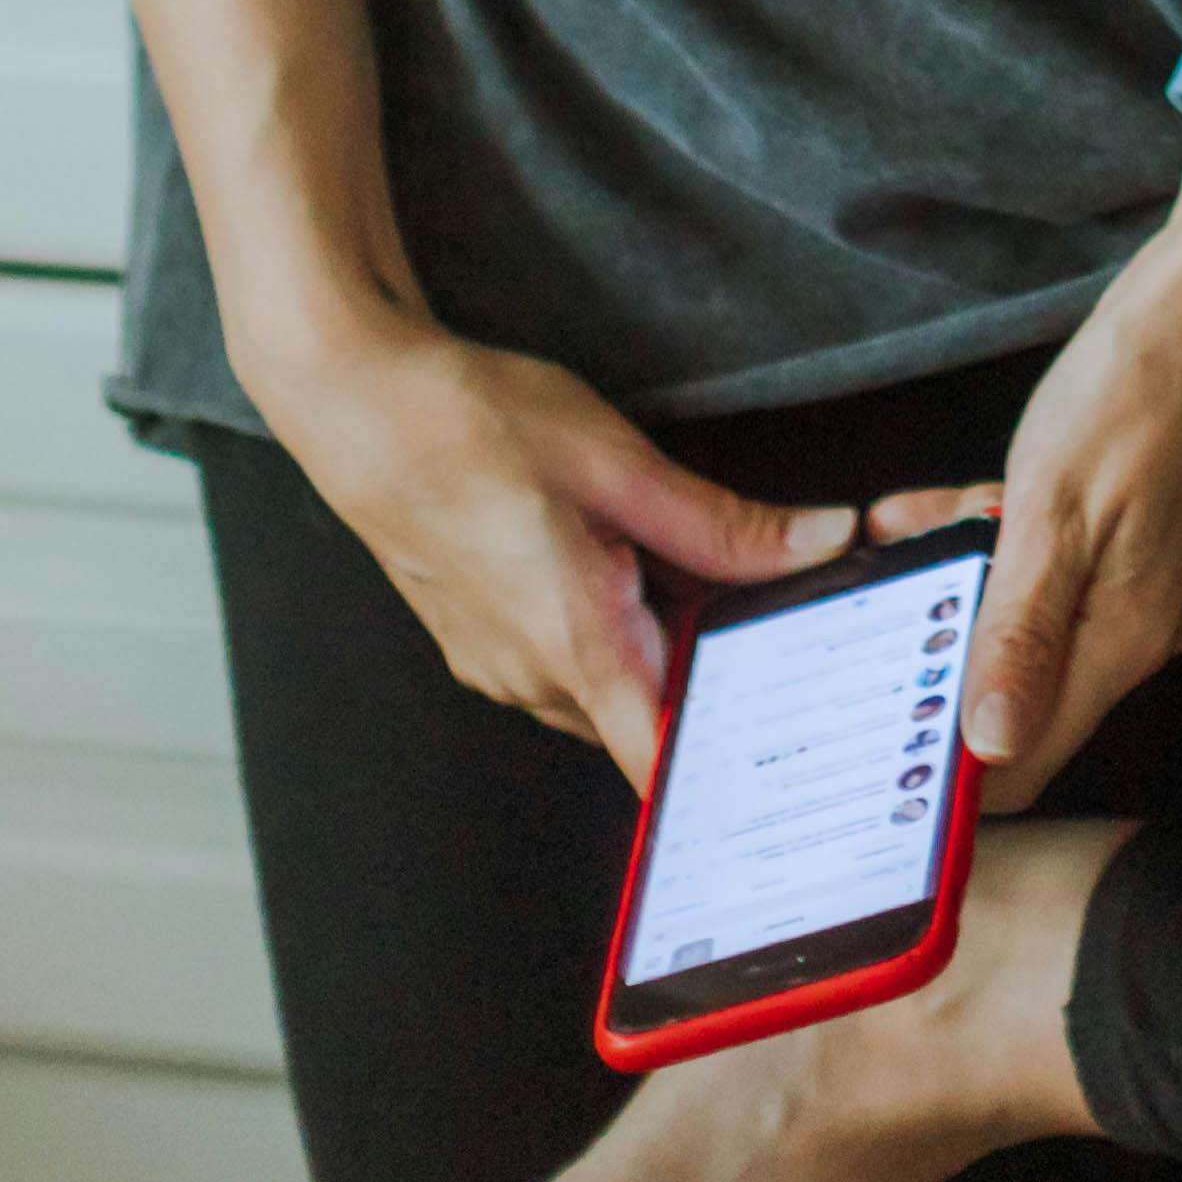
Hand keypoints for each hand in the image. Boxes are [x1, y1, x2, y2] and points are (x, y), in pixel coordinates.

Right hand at [248, 294, 856, 780]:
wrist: (360, 409)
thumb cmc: (474, 425)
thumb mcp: (617, 463)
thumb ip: (722, 524)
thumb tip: (821, 544)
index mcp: (576, 644)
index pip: (662, 764)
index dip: (728, 772)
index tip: (789, 753)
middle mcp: (534, 680)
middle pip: (650, 720)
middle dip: (712, 678)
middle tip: (777, 615)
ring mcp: (501, 669)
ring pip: (612, 691)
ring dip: (660, 649)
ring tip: (707, 575)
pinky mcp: (483, 645)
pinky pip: (569, 668)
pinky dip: (613, 635)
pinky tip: (631, 565)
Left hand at [884, 104, 1181, 802]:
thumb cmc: (1143, 384)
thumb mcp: (1058, 504)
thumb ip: (1023, 631)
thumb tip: (991, 752)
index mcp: (1124, 637)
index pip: (1028, 761)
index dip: (951, 780)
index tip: (874, 762)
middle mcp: (1140, 628)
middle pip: (1020, 697)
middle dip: (935, 673)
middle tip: (854, 639)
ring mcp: (1143, 580)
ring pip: (1025, 624)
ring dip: (952, 594)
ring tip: (883, 547)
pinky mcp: (1138, 534)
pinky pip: (1047, 571)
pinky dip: (989, 546)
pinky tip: (932, 509)